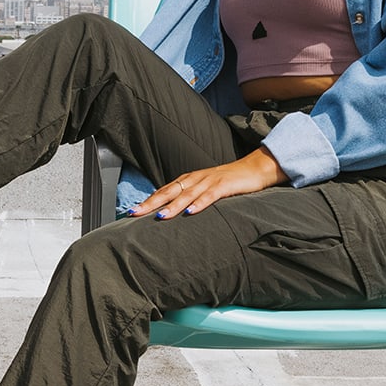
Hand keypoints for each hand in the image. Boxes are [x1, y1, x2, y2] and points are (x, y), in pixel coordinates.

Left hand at [133, 148, 282, 218]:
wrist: (255, 169)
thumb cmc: (229, 182)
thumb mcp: (206, 189)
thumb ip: (190, 198)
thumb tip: (173, 213)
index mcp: (189, 180)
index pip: (164, 191)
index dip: (147, 201)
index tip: (131, 212)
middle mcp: (195, 179)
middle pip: (169, 191)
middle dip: (151, 203)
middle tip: (134, 213)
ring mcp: (210, 181)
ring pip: (187, 195)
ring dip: (173, 205)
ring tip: (160, 216)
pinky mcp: (224, 185)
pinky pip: (210, 196)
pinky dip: (200, 203)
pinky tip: (191, 212)